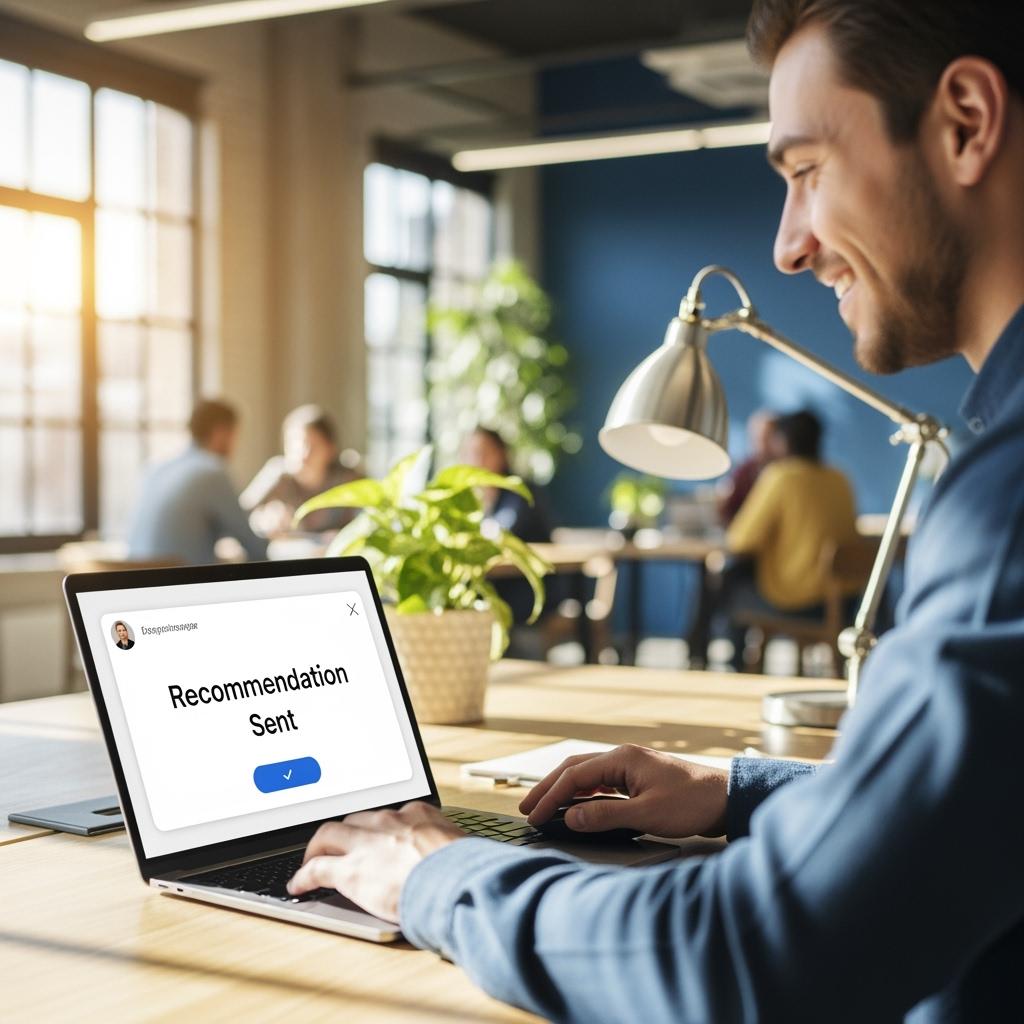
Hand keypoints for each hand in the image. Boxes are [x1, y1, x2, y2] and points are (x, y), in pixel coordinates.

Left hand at [287, 802, 465, 921]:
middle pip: (354, 819)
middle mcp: (387, 821)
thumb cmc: (466, 869)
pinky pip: (317, 869)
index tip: (375, 836)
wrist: (457, 882)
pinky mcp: (350, 872)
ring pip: (328, 835)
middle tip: (337, 844)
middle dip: (344, 831)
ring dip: (318, 847)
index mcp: (416, 812)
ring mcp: (366, 844)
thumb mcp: (461, 844)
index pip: (388, 814)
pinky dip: (303, 876)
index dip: (377, 827)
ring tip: (311, 859)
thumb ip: (447, 845)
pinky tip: (298, 885)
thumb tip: (455, 856)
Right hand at [519, 744, 729, 838]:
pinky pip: (602, 782)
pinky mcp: (639, 778)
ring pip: (587, 774)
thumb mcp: (646, 814)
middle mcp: (623, 756)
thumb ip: (605, 816)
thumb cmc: (691, 804)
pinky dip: (584, 793)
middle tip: (526, 808)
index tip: (533, 816)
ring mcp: (631, 766)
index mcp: (622, 758)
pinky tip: (578, 806)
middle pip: (575, 768)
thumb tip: (569, 818)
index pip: (574, 775)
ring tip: (544, 807)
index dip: (550, 796)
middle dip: (548, 788)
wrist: (727, 799)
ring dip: (565, 790)